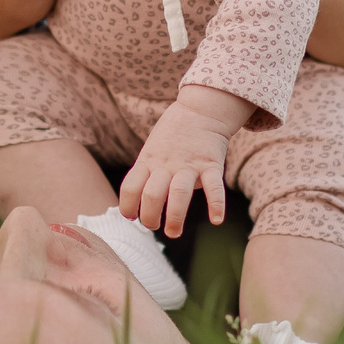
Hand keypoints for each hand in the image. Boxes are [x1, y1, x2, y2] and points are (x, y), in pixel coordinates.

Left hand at [119, 89, 247, 237]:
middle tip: (154, 226)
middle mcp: (166, 164)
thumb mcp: (151, 149)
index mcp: (148, 161)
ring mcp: (189, 164)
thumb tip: (139, 206)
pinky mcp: (211, 164)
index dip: (127, 206)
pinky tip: (216, 220)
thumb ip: (146, 173)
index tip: (132, 216)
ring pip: (179, 193)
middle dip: (150, 217)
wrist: (200, 110)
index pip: (130, 187)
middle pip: (152, 195)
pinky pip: (214, 186)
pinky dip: (216, 204)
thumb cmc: (172, 136)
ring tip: (174, 233)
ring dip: (175, 217)